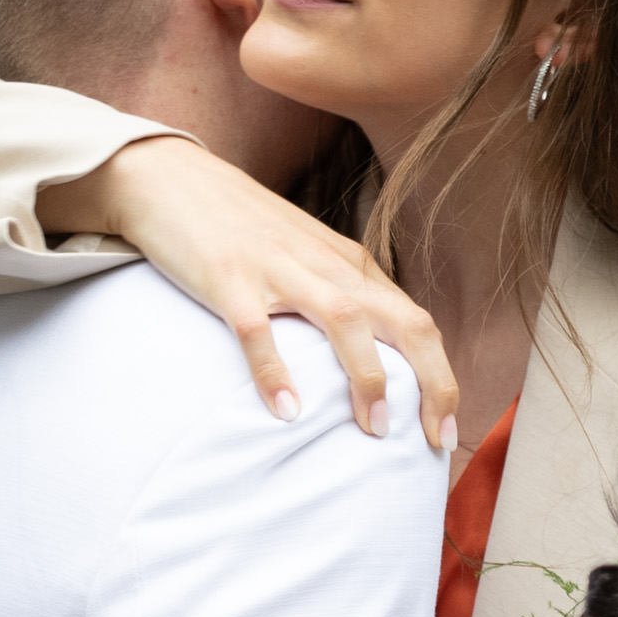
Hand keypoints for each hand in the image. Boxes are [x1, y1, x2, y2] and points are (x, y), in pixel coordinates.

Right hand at [51, 136, 460, 450]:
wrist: (170, 177)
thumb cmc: (241, 227)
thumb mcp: (305, 257)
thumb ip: (339, 296)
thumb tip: (373, 355)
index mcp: (349, 265)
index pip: (417, 323)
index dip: (442, 380)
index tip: (447, 433)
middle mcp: (326, 264)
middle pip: (404, 321)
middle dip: (432, 382)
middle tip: (435, 439)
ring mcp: (278, 268)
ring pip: (346, 320)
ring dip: (368, 377)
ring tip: (375, 430)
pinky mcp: (228, 277)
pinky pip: (258, 330)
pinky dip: (276, 372)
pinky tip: (288, 412)